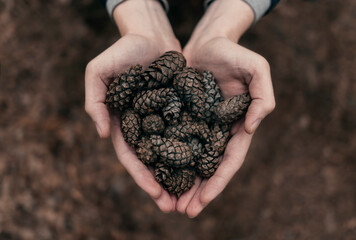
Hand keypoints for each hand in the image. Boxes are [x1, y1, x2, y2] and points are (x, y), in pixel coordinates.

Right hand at [85, 0, 180, 211]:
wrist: (151, 34)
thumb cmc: (123, 50)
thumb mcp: (99, 71)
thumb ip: (95, 101)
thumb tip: (101, 133)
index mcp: (123, 123)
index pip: (131, 156)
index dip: (142, 177)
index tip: (156, 195)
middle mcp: (143, 126)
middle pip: (153, 161)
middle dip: (162, 185)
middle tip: (175, 207)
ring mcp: (162, 120)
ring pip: (171, 153)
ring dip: (179, 175)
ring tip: (192, 196)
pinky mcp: (179, 111)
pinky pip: (187, 133)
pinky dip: (193, 150)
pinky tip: (204, 166)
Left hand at [176, 0, 275, 216]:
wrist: (208, 41)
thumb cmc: (234, 52)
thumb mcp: (256, 68)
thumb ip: (262, 97)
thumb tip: (250, 128)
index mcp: (236, 126)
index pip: (229, 160)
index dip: (218, 182)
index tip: (204, 201)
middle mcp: (217, 131)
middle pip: (208, 167)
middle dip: (198, 191)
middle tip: (184, 212)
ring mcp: (198, 126)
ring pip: (189, 160)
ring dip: (181, 182)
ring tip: (168, 203)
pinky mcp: (181, 117)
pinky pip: (173, 140)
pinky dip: (166, 159)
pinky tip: (156, 173)